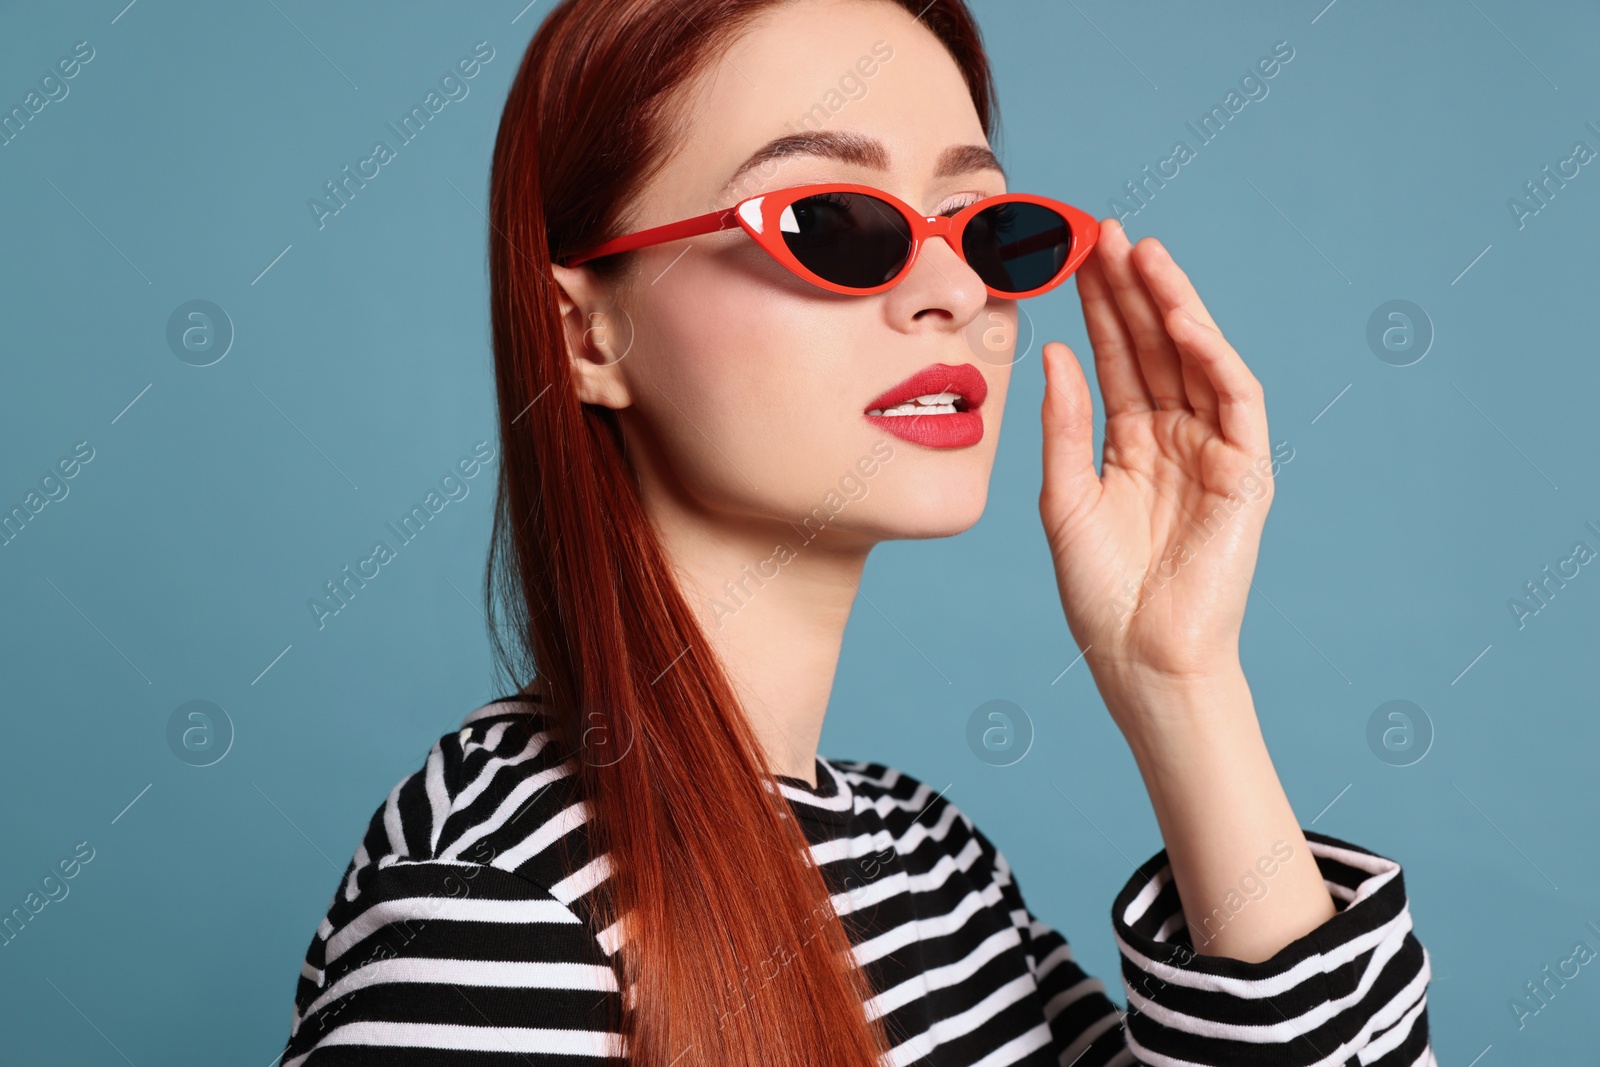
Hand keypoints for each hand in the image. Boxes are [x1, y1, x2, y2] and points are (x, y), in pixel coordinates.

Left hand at [1038, 218, 1276, 708]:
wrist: (1141, 660)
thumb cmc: (1100, 594)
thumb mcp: (1064, 501)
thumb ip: (1064, 427)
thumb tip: (1054, 354)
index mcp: (1130, 445)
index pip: (1117, 359)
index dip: (1098, 309)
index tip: (1071, 257)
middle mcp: (1174, 438)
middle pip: (1155, 347)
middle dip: (1131, 290)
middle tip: (1104, 231)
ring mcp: (1213, 452)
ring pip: (1197, 360)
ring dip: (1174, 305)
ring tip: (1142, 254)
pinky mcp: (1247, 472)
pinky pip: (1236, 400)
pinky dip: (1213, 355)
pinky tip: (1182, 318)